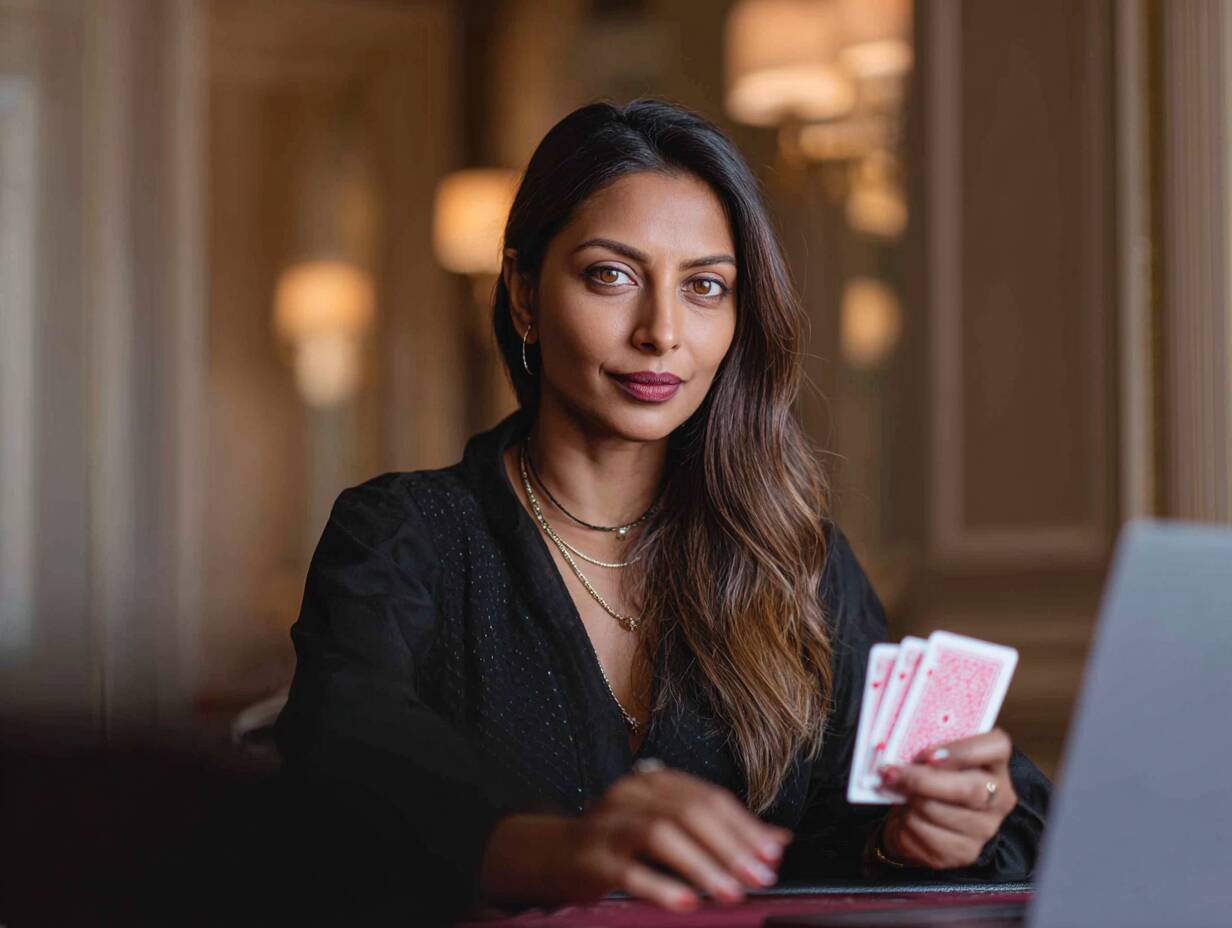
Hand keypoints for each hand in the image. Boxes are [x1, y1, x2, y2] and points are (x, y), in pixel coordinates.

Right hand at [478, 764, 792, 911]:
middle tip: (759, 875)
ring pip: (662, 834)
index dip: (744, 825)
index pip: (709, 797)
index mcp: (655, 782)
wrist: (555, 854)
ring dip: (702, 865)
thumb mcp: (670, 828)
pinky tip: (686, 903)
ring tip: (730, 891)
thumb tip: (777, 840)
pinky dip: (661, 886)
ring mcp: (610, 824)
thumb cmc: (620, 842)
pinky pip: (629, 870)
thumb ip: (721, 832)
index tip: (772, 854)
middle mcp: (633, 794)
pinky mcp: (592, 857)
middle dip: (730, 846)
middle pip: (690, 812)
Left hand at [875, 728, 1016, 869]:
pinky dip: (904, 823)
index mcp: (995, 766)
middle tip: (891, 773)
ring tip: (899, 794)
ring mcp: (984, 830)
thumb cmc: (930, 782)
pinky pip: (923, 833)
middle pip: (969, 789)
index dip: (963, 750)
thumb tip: (899, 751)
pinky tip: (905, 817)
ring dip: (908, 801)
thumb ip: (928, 751)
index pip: (997, 747)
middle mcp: (999, 800)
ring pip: (937, 811)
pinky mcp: (964, 853)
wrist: (923, 822)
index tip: (927, 754)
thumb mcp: (934, 760)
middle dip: (922, 780)